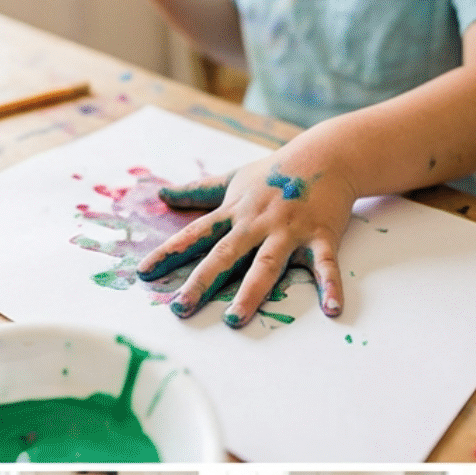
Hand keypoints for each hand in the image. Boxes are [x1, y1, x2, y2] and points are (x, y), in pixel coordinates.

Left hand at [139, 141, 356, 327]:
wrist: (328, 155)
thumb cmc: (275, 172)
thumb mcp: (233, 180)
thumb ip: (197, 192)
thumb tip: (160, 194)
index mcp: (234, 213)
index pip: (194, 235)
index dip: (168, 253)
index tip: (143, 273)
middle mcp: (257, 223)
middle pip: (224, 255)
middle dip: (201, 282)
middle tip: (180, 309)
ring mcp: (289, 231)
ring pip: (266, 265)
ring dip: (251, 293)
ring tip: (234, 320)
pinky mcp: (321, 236)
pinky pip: (325, 266)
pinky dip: (330, 287)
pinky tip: (331, 310)